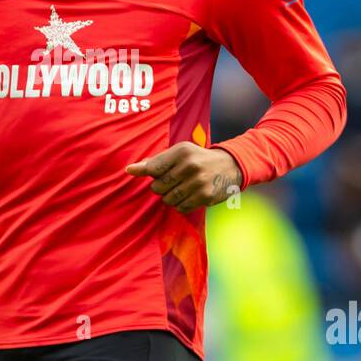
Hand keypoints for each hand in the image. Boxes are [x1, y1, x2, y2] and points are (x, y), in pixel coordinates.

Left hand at [125, 142, 241, 212]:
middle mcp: (190, 166)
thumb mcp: (181, 152)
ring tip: (180, 188)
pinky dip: (180, 204)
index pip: (154, 166)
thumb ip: (157, 161)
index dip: (141, 170)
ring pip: (168, 200)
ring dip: (170, 197)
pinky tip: (189, 195)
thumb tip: (130, 169)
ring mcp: (198, 183)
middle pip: (157, 187)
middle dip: (160, 187)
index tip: (129, 170)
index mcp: (182, 152)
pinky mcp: (205, 197)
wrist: (230, 166)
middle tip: (171, 181)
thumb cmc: (198, 158)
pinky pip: (181, 208)